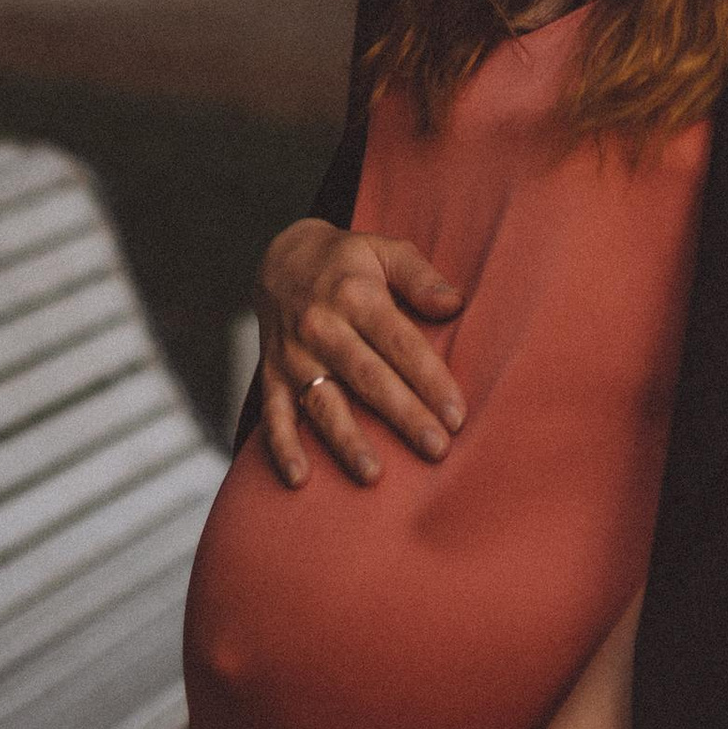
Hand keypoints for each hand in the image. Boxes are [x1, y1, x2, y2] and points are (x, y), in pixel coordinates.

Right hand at [252, 214, 465, 487]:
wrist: (281, 260)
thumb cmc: (347, 262)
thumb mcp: (384, 249)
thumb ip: (420, 276)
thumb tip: (455, 304)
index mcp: (355, 295)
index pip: (399, 342)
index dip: (429, 379)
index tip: (456, 414)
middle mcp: (321, 327)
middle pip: (368, 377)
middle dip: (403, 415)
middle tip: (436, 448)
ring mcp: (293, 355)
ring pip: (323, 402)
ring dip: (347, 440)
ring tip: (373, 474)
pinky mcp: (271, 375)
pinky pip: (274, 415)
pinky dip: (283, 447)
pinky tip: (300, 479)